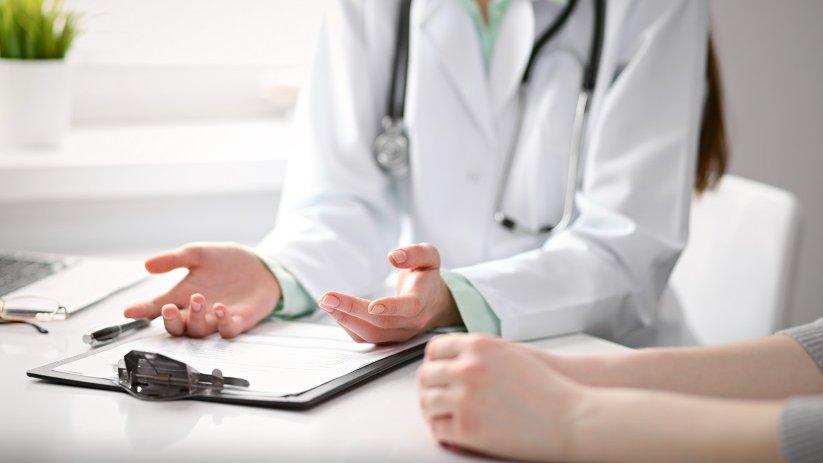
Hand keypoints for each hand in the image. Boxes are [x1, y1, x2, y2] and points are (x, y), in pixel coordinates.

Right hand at [123, 242, 280, 337]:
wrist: (261, 265)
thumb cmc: (227, 262)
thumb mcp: (199, 254)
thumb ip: (175, 259)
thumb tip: (148, 264)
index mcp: (183, 295)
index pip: (158, 307)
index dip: (143, 310)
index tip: (129, 311)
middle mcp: (197, 311)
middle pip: (177, 327)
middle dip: (170, 320)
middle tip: (167, 308)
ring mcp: (217, 318)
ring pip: (200, 330)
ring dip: (196, 318)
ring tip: (198, 299)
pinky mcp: (238, 321)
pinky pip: (227, 330)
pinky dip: (222, 322)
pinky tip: (221, 308)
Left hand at [318, 243, 460, 343]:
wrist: (435, 304)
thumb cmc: (427, 277)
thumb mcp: (429, 257)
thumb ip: (416, 253)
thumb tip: (394, 256)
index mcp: (423, 300)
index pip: (409, 307)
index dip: (392, 307)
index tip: (373, 305)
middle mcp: (412, 322)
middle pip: (382, 322)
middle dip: (352, 310)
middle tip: (327, 298)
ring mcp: (400, 335)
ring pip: (371, 334)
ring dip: (345, 320)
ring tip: (326, 303)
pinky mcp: (387, 340)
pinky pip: (365, 338)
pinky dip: (347, 326)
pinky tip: (334, 311)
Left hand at [417, 334, 593, 461]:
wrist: (571, 416)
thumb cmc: (547, 384)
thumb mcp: (510, 354)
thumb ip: (480, 352)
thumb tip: (453, 358)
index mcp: (478, 346)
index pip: (435, 349)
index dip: (433, 362)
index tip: (434, 371)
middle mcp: (467, 369)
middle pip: (427, 375)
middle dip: (428, 386)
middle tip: (431, 394)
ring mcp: (465, 398)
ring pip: (428, 403)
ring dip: (431, 410)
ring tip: (437, 414)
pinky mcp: (468, 428)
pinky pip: (439, 429)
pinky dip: (441, 431)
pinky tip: (448, 431)